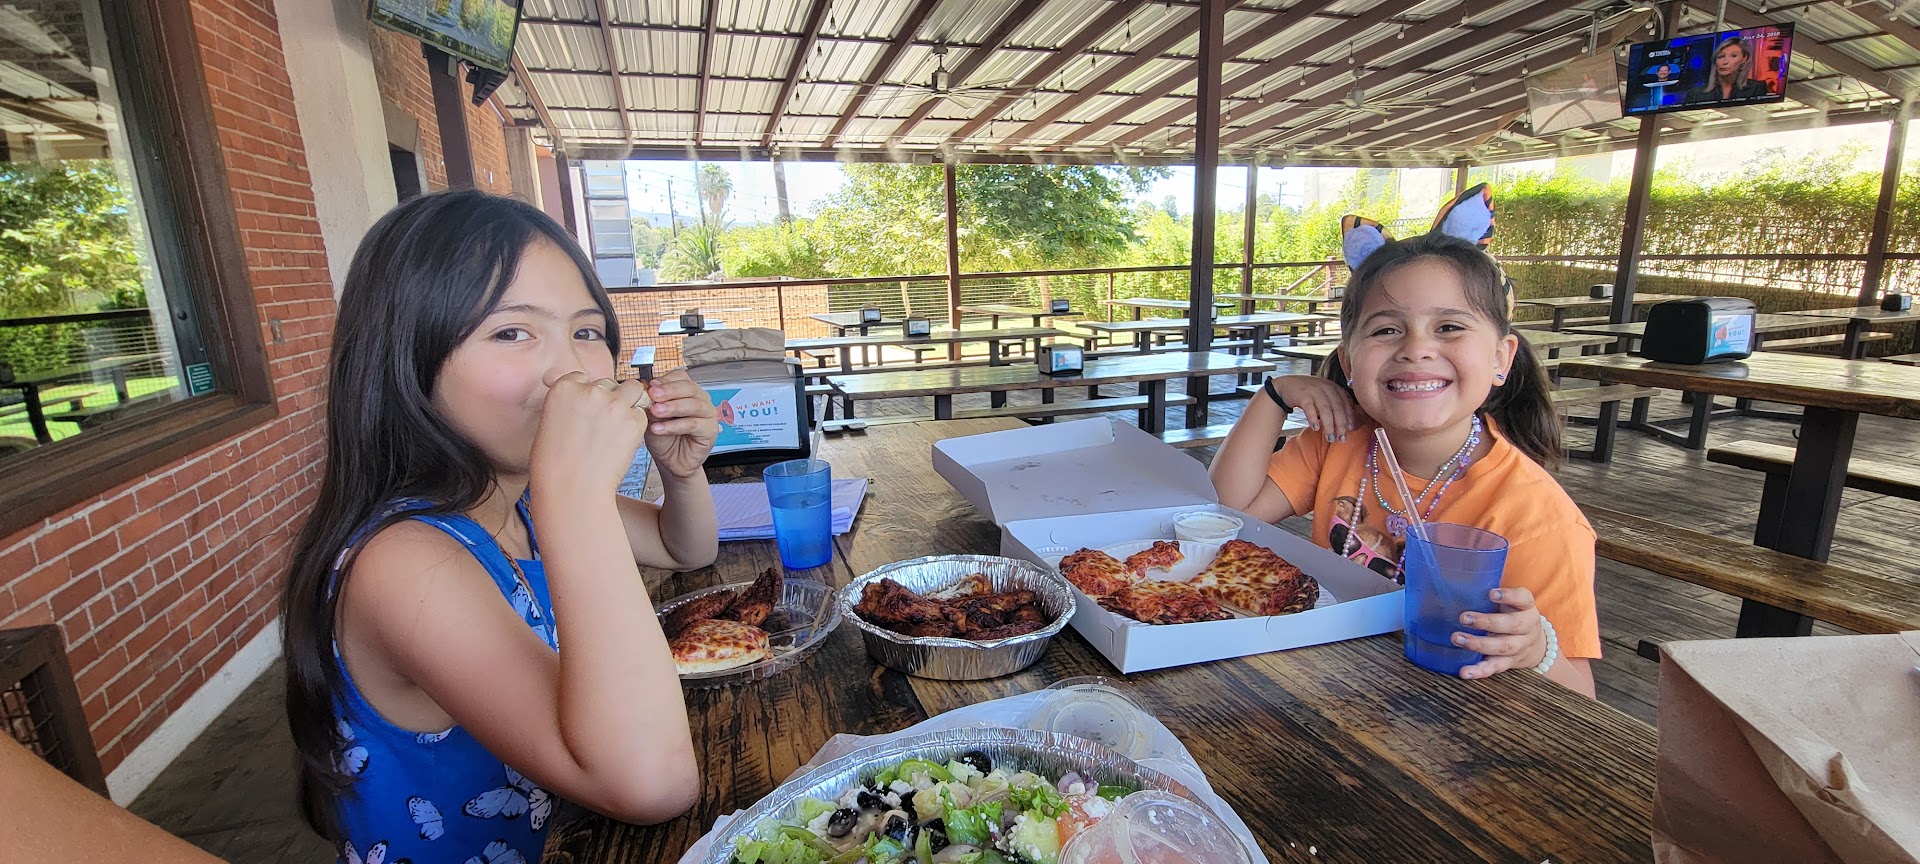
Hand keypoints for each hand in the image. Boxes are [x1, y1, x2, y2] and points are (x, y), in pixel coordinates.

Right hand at [533, 370, 651, 495]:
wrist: (571, 489)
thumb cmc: (555, 465)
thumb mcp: (549, 424)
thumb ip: (566, 405)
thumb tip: (579, 398)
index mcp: (563, 388)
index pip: (582, 377)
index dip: (586, 393)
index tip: (586, 410)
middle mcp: (589, 390)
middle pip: (608, 383)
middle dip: (608, 399)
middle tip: (603, 426)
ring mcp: (613, 404)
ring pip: (632, 389)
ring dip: (629, 402)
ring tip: (619, 427)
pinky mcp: (633, 420)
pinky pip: (642, 413)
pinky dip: (637, 424)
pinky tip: (624, 441)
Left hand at [642, 369, 717, 479]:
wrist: (670, 461)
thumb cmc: (664, 438)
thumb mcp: (653, 417)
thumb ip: (653, 403)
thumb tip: (647, 389)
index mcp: (687, 392)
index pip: (680, 377)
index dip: (665, 380)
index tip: (650, 385)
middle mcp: (701, 399)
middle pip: (689, 387)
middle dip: (669, 390)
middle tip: (653, 395)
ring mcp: (708, 414)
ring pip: (693, 405)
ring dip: (672, 407)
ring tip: (655, 412)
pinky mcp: (710, 431)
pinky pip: (693, 424)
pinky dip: (674, 426)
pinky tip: (659, 429)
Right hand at [1273, 374, 1360, 440]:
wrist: (1287, 385)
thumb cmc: (1309, 393)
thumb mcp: (1324, 395)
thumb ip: (1335, 404)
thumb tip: (1347, 424)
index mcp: (1334, 387)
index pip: (1346, 402)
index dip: (1349, 416)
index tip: (1350, 429)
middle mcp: (1326, 387)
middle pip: (1337, 407)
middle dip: (1341, 424)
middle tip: (1342, 438)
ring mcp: (1314, 391)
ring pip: (1325, 409)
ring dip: (1329, 425)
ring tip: (1330, 438)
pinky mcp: (1302, 395)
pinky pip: (1309, 408)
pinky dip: (1313, 418)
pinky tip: (1316, 428)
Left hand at [1453, 586, 1549, 679]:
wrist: (1535, 645)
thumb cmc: (1513, 615)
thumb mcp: (1510, 602)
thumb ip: (1493, 594)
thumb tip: (1456, 578)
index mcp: (1526, 608)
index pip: (1523, 598)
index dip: (1509, 596)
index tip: (1491, 593)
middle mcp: (1527, 627)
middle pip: (1512, 625)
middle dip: (1487, 622)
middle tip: (1463, 618)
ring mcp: (1520, 647)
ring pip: (1502, 647)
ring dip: (1478, 644)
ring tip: (1457, 639)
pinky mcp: (1509, 663)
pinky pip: (1495, 668)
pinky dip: (1480, 671)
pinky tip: (1465, 672)